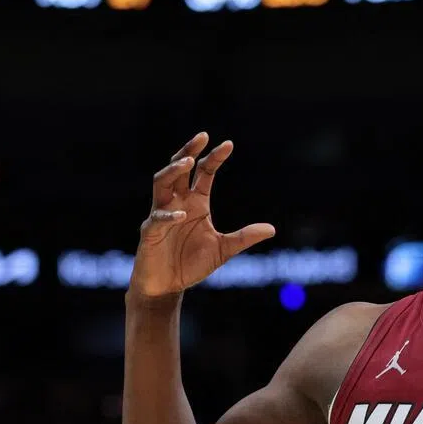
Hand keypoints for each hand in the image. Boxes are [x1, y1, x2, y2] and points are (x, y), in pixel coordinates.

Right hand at [129, 132, 275, 299]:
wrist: (167, 287)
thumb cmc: (191, 265)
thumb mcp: (223, 250)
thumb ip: (244, 238)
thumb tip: (272, 229)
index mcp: (196, 202)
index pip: (204, 173)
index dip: (214, 158)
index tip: (228, 144)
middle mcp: (178, 202)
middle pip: (179, 168)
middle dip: (189, 151)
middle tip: (202, 136)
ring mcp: (161, 214)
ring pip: (162, 183)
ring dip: (173, 171)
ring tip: (187, 161)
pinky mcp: (150, 232)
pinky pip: (158, 218)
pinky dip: (169, 215)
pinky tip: (182, 215)